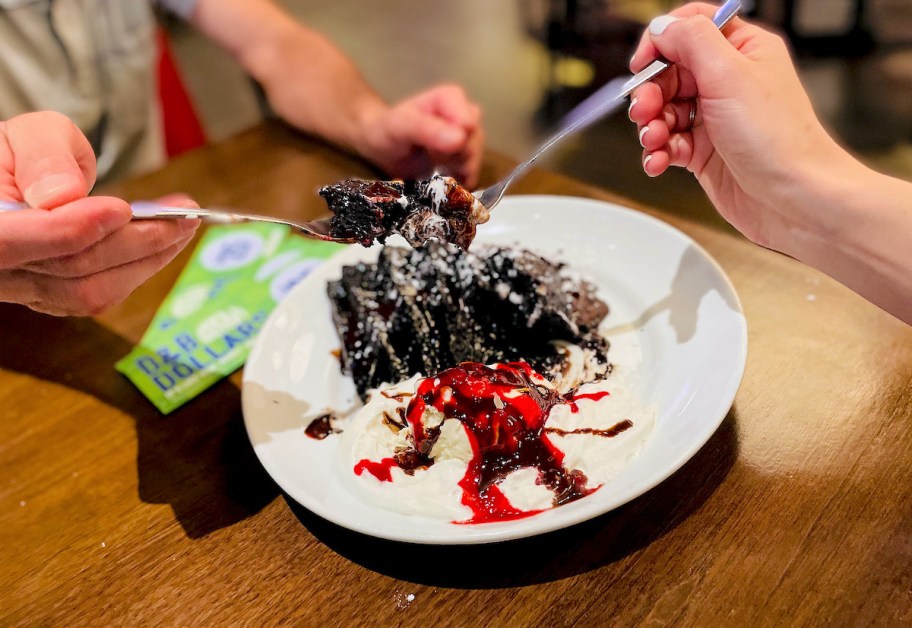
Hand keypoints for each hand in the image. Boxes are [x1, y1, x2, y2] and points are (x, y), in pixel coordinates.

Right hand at [0, 112, 199, 315]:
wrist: (10, 184)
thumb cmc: (17, 157)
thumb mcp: (25, 136)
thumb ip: (42, 156)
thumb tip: (63, 195)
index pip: (11, 241)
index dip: (71, 230)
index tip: (122, 209)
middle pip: (69, 266)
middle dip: (136, 240)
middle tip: (183, 215)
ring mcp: (23, 287)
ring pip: (89, 290)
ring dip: (148, 259)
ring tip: (183, 226)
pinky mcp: (50, 297)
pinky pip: (97, 295)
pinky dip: (138, 269)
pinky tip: (163, 243)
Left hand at [357, 84, 483, 188]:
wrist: (380, 145)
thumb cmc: (387, 130)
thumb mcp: (400, 126)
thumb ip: (426, 129)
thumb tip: (461, 138)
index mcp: (452, 98)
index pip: (470, 125)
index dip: (454, 143)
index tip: (432, 150)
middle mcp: (465, 114)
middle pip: (474, 144)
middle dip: (455, 159)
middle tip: (431, 159)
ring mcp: (468, 137)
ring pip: (474, 161)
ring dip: (455, 171)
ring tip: (433, 167)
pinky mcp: (465, 157)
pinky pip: (472, 174)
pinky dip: (457, 182)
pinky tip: (440, 177)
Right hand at [627, 3, 860, 248]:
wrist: (794, 199)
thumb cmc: (777, 139)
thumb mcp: (730, 74)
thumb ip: (691, 40)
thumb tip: (662, 27)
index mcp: (743, 51)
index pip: (692, 27)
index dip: (662, 42)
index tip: (643, 64)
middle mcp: (728, 82)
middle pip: (670, 72)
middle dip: (650, 93)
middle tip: (644, 111)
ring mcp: (715, 119)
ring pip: (663, 111)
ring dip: (650, 126)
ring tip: (654, 141)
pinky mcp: (704, 152)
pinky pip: (668, 144)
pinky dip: (657, 152)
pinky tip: (659, 161)